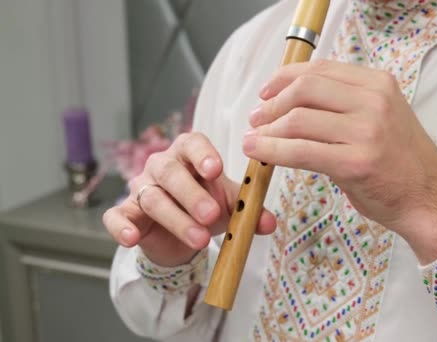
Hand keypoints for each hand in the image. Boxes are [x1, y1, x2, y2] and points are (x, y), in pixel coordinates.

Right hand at [103, 132, 276, 266]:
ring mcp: (141, 188)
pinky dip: (121, 226)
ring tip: (200, 239)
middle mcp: (162, 166)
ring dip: (177, 219)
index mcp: (189, 154)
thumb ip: (248, 211)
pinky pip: (116, 216)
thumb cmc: (206, 207)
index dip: (203, 154)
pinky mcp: (125, 212)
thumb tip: (269, 223)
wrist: (181, 234)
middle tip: (212, 215)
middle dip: (192, 195)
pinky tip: (131, 238)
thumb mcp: (230, 206)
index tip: (216, 170)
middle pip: (171, 172)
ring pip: (152, 198)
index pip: (192, 143)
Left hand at [243, 60, 436, 263]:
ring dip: (267, 129)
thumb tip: (292, 102)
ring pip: (298, 120)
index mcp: (378, 84)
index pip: (320, 69)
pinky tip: (258, 152)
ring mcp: (367, 131)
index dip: (284, 78)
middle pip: (304, 89)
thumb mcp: (380, 119)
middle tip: (256, 117)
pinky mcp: (356, 162)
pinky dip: (272, 150)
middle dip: (271, 103)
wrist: (430, 200)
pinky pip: (302, 151)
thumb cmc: (401, 163)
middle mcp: (374, 101)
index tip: (266, 92)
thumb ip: (344, 105)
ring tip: (253, 138)